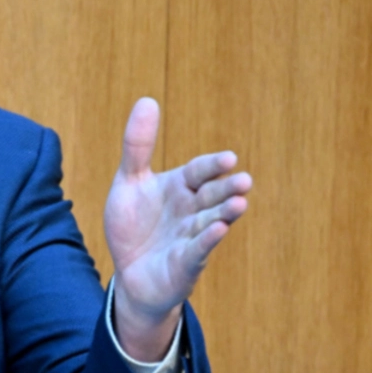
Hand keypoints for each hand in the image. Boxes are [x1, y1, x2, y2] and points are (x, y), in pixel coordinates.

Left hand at [104, 98, 251, 360]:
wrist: (129, 272)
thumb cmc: (134, 225)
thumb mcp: (129, 182)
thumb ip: (137, 146)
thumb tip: (147, 100)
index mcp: (180, 188)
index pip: (199, 172)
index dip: (212, 166)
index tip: (229, 158)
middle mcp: (191, 211)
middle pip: (212, 195)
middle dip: (227, 188)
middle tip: (244, 180)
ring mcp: (191, 237)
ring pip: (212, 221)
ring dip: (225, 213)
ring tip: (240, 202)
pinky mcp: (186, 263)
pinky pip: (198, 249)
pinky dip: (207, 240)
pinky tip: (219, 230)